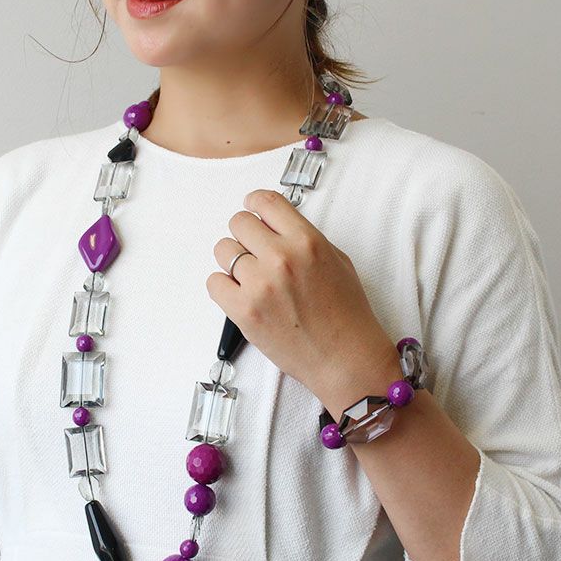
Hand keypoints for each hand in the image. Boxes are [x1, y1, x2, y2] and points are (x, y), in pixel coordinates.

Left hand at [206, 189, 396, 395]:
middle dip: (244, 235)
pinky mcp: (244, 311)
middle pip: (238, 222)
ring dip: (233, 262)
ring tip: (252, 279)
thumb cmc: (346, 315)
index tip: (252, 210)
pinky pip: (214, 283)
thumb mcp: (336, 261)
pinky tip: (242, 296)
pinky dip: (224, 288)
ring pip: (223, 250)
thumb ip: (303, 238)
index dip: (254, 204)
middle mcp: (282, 258)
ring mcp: (260, 285)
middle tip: (254, 252)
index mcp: (307, 241)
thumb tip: (274, 226)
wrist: (345, 358)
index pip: (266, 202)